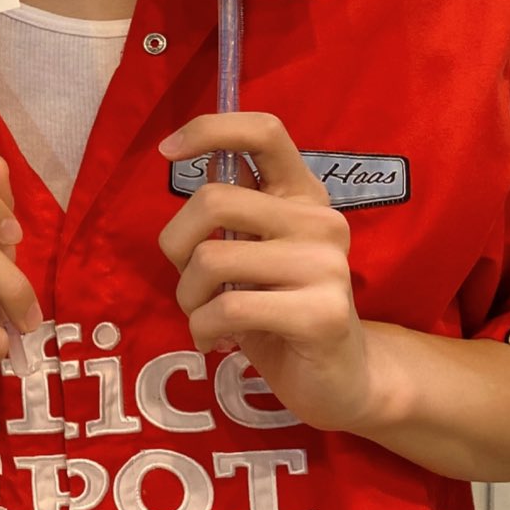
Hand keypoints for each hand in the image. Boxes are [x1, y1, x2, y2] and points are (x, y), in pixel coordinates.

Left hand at [158, 113, 372, 431]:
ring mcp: (327, 266)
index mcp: (302, 195)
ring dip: (188, 296)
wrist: (342, 379)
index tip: (167, 152)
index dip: (208, 130)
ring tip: (205, 316)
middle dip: (176, 245)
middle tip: (188, 281)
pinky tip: (215, 340)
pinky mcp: (323, 314)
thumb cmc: (282, 308)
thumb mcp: (253, 250)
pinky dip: (203, 328)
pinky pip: (228, 308)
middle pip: (213, 200)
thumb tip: (189, 156)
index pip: (264, 132)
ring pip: (212, 259)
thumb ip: (231, 209)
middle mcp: (320, 221)